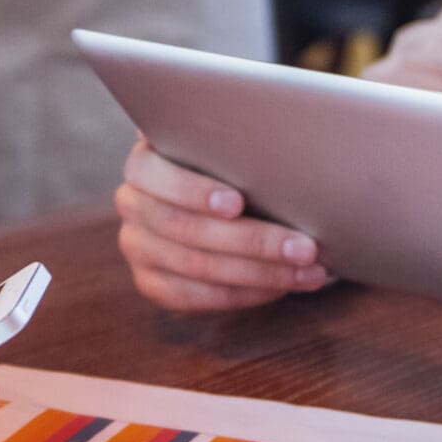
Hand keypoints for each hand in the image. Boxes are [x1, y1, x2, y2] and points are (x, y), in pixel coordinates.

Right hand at [115, 133, 330, 310]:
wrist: (209, 199)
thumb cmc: (228, 165)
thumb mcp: (223, 147)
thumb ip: (234, 146)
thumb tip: (284, 143)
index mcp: (143, 163)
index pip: (153, 176)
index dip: (193, 192)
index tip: (238, 203)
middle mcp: (132, 204)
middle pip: (185, 229)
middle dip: (252, 240)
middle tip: (305, 247)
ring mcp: (137, 246)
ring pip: (197, 267)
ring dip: (261, 272)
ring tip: (308, 270)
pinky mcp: (150, 282)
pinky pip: (196, 297)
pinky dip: (245, 294)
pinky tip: (282, 288)